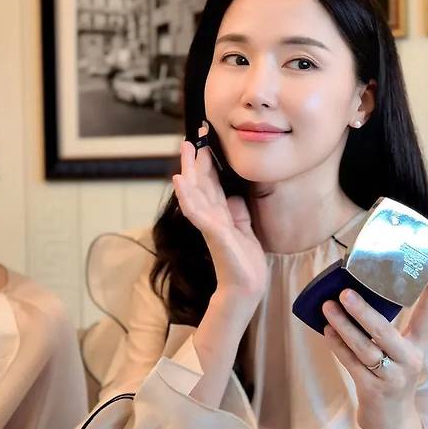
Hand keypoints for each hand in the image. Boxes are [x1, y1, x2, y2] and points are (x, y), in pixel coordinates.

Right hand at [172, 123, 267, 303]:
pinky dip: (188, 195)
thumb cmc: (244, 263)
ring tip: (185, 151)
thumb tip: (234, 196)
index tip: (204, 145)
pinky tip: (181, 181)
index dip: (208, 166)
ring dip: (189, 171)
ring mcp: (210, 224)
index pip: (212, 185)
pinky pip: (197, 211)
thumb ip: (238, 214)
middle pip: (201, 184)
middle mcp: (212, 217)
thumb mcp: (245, 231)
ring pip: (196, 192)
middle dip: (195, 162)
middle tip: (188, 140)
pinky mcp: (213, 232)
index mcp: (221, 215)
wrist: (246, 288)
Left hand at [322, 264, 427, 428]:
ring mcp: (390, 377)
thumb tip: (363, 292)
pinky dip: (337, 345)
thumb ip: (390, 328)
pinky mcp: (372, 391)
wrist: (394, 424)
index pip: (427, 314)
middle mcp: (409, 361)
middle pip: (384, 331)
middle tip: (345, 291)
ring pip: (364, 347)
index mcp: (418, 347)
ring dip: (344, 326)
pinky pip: (351, 363)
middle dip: (363, 310)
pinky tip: (327, 330)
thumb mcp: (401, 353)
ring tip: (328, 306)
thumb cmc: (394, 377)